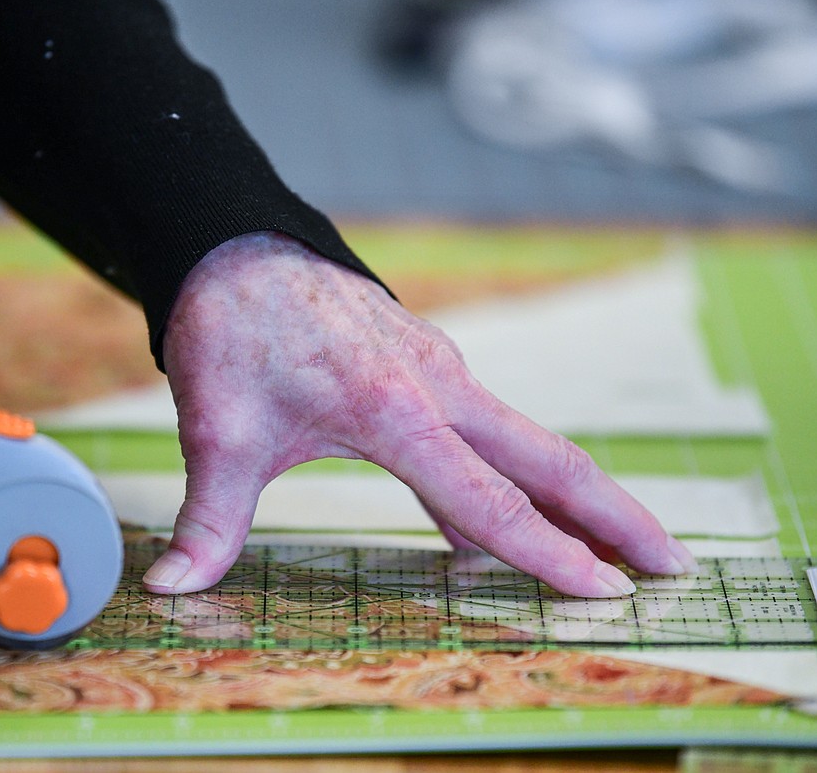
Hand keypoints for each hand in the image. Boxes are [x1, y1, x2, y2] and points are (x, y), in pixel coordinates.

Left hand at [143, 232, 696, 596]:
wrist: (234, 248)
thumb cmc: (232, 334)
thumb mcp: (217, 431)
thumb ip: (209, 518)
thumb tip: (172, 586)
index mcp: (394, 409)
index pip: (485, 500)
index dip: (546, 552)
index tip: (604, 592)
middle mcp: (434, 386)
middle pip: (547, 458)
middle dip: (613, 515)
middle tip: (669, 564)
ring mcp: (436, 370)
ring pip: (524, 439)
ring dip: (571, 495)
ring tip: (611, 548)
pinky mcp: (424, 364)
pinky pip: (483, 428)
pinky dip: (508, 474)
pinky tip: (486, 521)